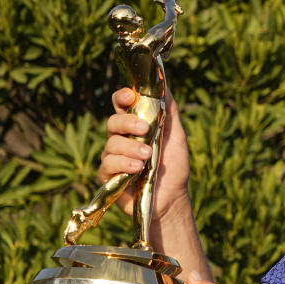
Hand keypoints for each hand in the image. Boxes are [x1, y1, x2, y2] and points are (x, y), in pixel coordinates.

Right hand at [99, 88, 190, 217]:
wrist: (172, 198)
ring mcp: (113, 158)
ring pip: (110, 144)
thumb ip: (170, 112)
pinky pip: (107, 165)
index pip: (121, 105)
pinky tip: (137, 170)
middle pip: (113, 122)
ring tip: (147, 157)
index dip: (122, 97)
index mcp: (135, 127)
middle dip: (127, 123)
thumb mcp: (177, 136)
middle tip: (144, 130)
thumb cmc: (173, 167)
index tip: (130, 96)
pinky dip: (123, 165)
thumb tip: (164, 84)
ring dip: (130, 148)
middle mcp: (121, 140)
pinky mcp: (108, 177)